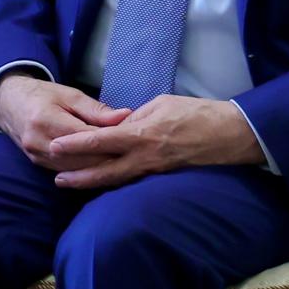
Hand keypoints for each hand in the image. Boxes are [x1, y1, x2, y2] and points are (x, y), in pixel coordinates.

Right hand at [0, 74, 129, 169]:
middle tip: (133, 157)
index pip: (86, 138)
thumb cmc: (42, 95)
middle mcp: (39, 141)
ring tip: (122, 165)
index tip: (133, 141)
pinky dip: (85, 172)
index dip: (111, 141)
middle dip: (109, 159)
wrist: (8, 103)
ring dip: (99, 169)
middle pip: (82, 159)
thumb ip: (96, 110)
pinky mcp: (37, 164)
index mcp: (46, 119)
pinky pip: (67, 172)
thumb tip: (125, 117)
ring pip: (76, 170)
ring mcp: (36, 155)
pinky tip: (102, 170)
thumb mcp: (69, 95)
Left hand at [45, 94, 265, 190]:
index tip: (56, 145)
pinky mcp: (165, 176)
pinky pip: (136, 180)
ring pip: (119, 180)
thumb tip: (118, 126)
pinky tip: (103, 184)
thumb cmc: (197, 113)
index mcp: (143, 135)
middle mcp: (147, 157)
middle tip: (57, 179)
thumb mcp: (161, 104)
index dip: (77, 144)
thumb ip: (135, 118)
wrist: (232, 135)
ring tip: (72, 183)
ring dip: (95, 183)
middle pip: (106, 171)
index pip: (102, 141)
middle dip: (81, 176)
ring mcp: (157, 170)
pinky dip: (117, 183)